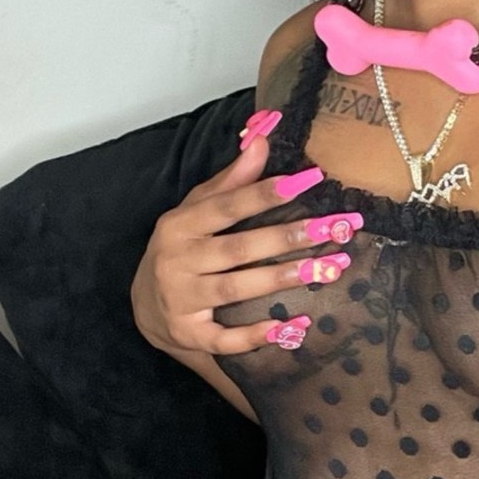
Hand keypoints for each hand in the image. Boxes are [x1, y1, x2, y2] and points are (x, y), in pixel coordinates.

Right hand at [131, 132, 359, 356]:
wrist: (144, 306)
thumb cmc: (182, 247)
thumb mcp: (198, 210)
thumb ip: (231, 179)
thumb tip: (262, 139)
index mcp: (180, 224)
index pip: (227, 205)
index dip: (266, 192)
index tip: (309, 179)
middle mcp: (177, 260)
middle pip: (238, 248)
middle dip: (288, 237)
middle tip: (334, 228)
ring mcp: (180, 299)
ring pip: (235, 289)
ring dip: (281, 279)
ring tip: (325, 269)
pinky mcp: (188, 334)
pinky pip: (223, 339)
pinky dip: (254, 336)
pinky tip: (289, 326)